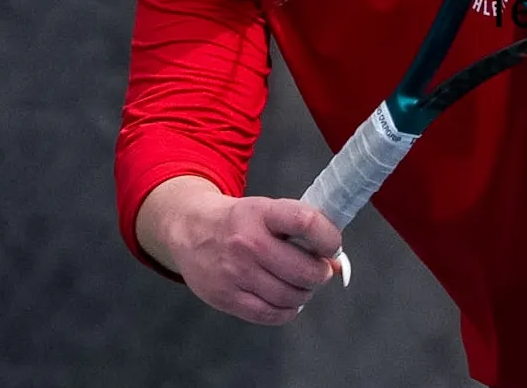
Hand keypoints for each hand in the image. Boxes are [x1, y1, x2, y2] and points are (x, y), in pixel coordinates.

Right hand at [144, 181, 343, 324]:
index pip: (306, 222)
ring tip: (300, 284)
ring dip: (305, 293)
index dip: (329, 238)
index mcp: (261, 213)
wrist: (190, 230)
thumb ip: (302, 231)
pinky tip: (287, 301)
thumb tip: (337, 263)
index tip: (332, 245)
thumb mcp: (268, 212)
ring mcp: (235, 273)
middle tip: (318, 270)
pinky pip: (270, 314)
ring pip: (290, 296)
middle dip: (320, 273)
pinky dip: (287, 311)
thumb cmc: (240, 222)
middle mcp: (247, 243)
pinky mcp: (225, 297)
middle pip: (303, 270)